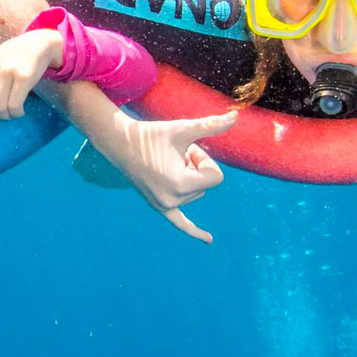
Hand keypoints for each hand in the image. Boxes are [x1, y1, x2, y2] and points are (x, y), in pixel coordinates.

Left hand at [0, 29, 64, 129]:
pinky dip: (17, 113)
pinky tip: (20, 110)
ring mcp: (5, 71)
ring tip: (11, 112)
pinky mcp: (22, 76)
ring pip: (0, 109)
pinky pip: (14, 106)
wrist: (32, 45)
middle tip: (0, 117)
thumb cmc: (6, 65)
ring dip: (6, 117)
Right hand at [89, 111, 237, 242]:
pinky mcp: (159, 206)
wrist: (121, 144)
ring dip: (188, 176)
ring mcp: (165, 206)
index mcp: (181, 185)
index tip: (185, 149)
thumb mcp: (184, 130)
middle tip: (172, 155)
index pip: (215, 177)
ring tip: (167, 163)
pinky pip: (180, 223)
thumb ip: (211, 126)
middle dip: (195, 167)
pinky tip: (209, 240)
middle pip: (206, 185)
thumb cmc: (153, 135)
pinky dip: (194, 231)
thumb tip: (236, 116)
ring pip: (196, 193)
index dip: (204, 159)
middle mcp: (172, 200)